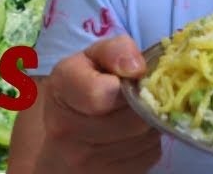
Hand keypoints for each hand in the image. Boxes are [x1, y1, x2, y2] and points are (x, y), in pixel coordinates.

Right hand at [37, 35, 160, 173]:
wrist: (62, 142)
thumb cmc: (80, 88)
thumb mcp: (91, 59)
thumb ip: (115, 50)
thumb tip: (137, 69)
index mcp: (61, 90)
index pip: (100, 94)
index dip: (124, 84)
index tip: (125, 78)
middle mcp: (68, 131)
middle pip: (133, 116)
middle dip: (143, 100)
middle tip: (136, 93)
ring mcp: (88, 162)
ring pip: (146, 135)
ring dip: (148, 119)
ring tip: (133, 111)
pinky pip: (150, 154)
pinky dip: (148, 140)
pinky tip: (133, 131)